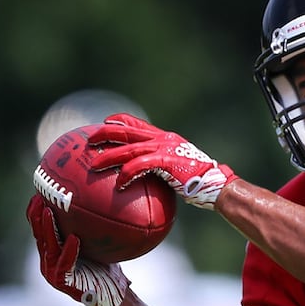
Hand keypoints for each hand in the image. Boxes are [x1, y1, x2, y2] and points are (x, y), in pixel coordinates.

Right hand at [26, 194, 128, 305]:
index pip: (40, 229)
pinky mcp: (63, 283)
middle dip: (36, 216)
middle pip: (39, 235)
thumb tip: (102, 199)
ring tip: (48, 211)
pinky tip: (75, 238)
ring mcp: (53, 273)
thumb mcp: (97, 243)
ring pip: (48, 247)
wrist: (114, 294)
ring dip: (48, 228)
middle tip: (38, 197)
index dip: (36, 212)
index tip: (39, 192)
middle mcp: (49, 261)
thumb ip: (92, 227)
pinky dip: (69, 251)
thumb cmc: (106, 267)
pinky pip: (64, 264)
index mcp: (53, 251)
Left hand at [89, 113, 236, 209]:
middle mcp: (164, 139)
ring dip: (109, 157)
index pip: (138, 124)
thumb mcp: (178, 169)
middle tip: (88, 140)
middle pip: (128, 132)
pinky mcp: (167, 160)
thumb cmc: (199, 181)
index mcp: (166, 138)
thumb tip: (146, 181)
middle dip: (105, 134)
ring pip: (129, 149)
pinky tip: (118, 185)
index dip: (119, 121)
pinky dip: (127, 174)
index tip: (105, 122)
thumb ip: (161, 169)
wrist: (215, 184)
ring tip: (94, 166)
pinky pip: (140, 165)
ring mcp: (165, 148)